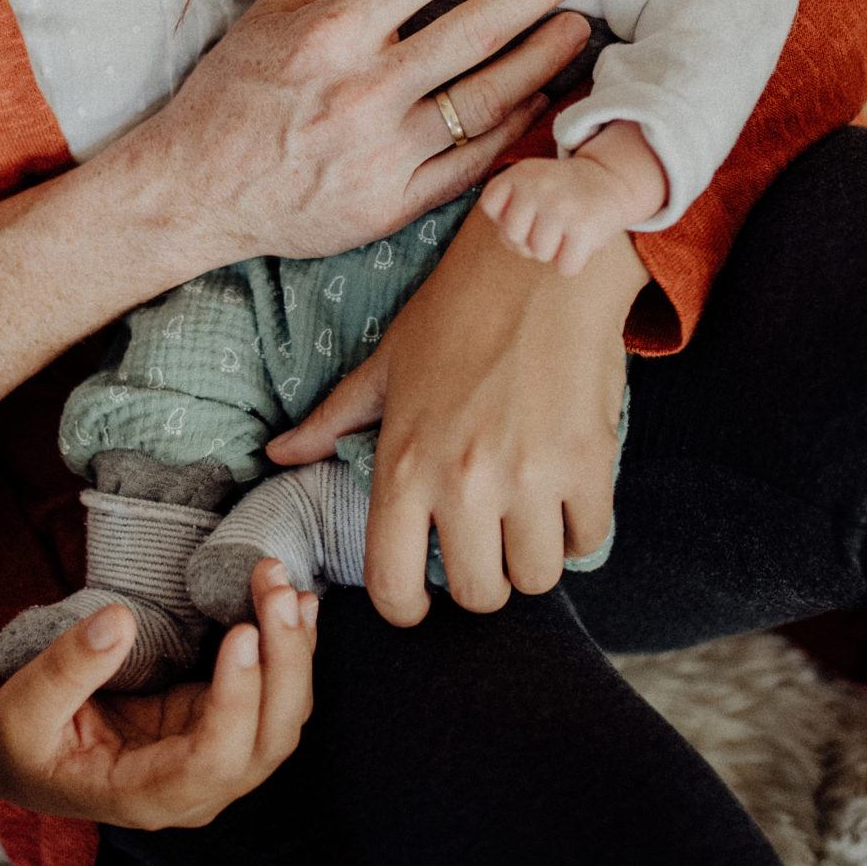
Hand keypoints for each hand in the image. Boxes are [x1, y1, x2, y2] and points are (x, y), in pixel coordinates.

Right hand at [0, 560, 317, 828]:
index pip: (212, 760)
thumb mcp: (22, 709)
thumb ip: (65, 669)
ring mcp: (215, 756)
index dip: (237, 700)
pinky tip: (294, 602)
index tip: (242, 633)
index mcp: (146, 794)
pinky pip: (272, 694)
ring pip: (281, 717)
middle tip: (276, 590)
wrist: (31, 756)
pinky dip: (289, 648)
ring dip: (294, 649)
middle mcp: (197, 787)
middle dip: (284, 662)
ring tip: (283, 584)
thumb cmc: (25, 742)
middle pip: (267, 740)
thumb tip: (117, 621)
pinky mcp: (219, 722)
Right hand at [101, 0, 590, 265]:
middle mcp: (362, 93)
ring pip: (485, 99)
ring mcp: (382, 155)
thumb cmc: (231, 93)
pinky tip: (540, 97)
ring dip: (541, 59)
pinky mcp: (392, 206)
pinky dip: (513, 127)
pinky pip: (471, 162)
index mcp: (330, 36)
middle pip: (473, 32)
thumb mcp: (272, 14)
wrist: (193, 191)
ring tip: (577, 28)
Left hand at [266, 209, 640, 623]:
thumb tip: (278, 454)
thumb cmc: (455, 311)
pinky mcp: (588, 462)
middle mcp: (463, 480)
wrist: (538, 260)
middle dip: (482, 579)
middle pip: (479, 596)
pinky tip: (564, 496)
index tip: (421, 596)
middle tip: (484, 542)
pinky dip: (578, 529)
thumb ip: (333, 420)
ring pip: (535, 578)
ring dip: (531, 556)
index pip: (394, 585)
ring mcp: (529, 476)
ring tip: (525, 518)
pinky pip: (588, 540)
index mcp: (404, 462)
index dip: (406, 607)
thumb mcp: (385, 365)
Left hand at [478, 127, 666, 275]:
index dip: (504, 216)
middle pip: (511, 237)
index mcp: (520, 172)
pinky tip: (581, 241)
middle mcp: (538, 186)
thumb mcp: (530, 181)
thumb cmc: (562, 192)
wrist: (612, 179)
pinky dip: (574, 262)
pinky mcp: (584, 228)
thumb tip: (513, 243)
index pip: (490, 205)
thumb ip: (507, 207)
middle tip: (548, 226)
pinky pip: (565, 267)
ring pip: (539, 254)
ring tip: (567, 230)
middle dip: (528, 239)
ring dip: (554, 250)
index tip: (526, 209)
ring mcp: (560, 207)